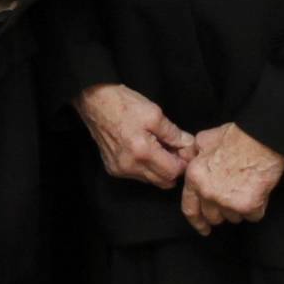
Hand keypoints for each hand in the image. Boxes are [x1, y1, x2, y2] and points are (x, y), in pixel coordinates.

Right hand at [75, 84, 195, 189]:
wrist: (95, 102)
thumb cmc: (123, 104)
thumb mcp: (154, 113)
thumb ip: (173, 133)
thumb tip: (188, 145)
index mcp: (142, 152)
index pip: (173, 171)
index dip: (183, 162)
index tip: (184, 151)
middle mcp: (130, 166)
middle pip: (164, 181)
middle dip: (174, 168)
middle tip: (175, 150)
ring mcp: (120, 170)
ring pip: (151, 180)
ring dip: (160, 169)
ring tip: (160, 148)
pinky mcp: (113, 169)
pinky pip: (138, 176)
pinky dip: (146, 167)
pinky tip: (145, 151)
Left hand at [180, 123, 283, 235]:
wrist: (263, 138)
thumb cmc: (237, 137)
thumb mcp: (205, 139)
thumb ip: (192, 153)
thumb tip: (186, 158)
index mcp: (195, 178)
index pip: (190, 209)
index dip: (197, 221)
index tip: (202, 227)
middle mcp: (208, 193)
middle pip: (213, 217)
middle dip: (221, 212)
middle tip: (231, 201)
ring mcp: (228, 202)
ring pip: (233, 218)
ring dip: (239, 209)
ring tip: (246, 189)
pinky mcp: (248, 206)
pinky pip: (252, 216)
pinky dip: (256, 208)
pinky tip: (258, 193)